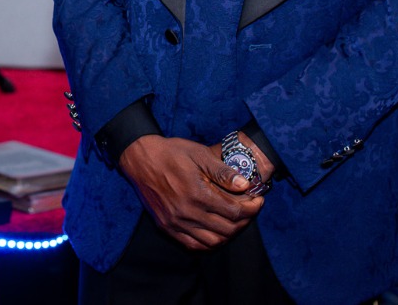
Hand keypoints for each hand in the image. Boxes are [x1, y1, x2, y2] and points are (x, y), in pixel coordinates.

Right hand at [117, 135, 264, 250]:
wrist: (140, 159)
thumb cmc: (171, 153)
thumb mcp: (199, 154)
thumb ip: (222, 172)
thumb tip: (245, 185)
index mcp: (197, 193)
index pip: (234, 212)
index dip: (252, 208)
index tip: (258, 201)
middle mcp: (186, 212)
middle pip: (227, 229)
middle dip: (244, 221)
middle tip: (249, 209)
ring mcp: (176, 222)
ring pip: (212, 241)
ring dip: (228, 234)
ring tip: (234, 220)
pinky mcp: (167, 227)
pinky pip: (193, 245)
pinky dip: (208, 242)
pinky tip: (215, 230)